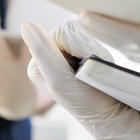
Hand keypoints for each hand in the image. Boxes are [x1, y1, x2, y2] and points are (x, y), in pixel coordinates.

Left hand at [23, 20, 139, 139]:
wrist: (113, 116)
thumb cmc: (85, 102)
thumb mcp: (59, 79)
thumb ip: (43, 51)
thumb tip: (26, 23)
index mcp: (38, 64)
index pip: (59, 34)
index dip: (75, 48)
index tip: (77, 70)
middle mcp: (48, 59)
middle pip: (69, 32)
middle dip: (84, 49)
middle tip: (87, 73)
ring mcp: (65, 58)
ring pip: (82, 36)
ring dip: (94, 52)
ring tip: (93, 74)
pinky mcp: (80, 58)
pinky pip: (92, 41)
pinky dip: (100, 54)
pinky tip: (98, 70)